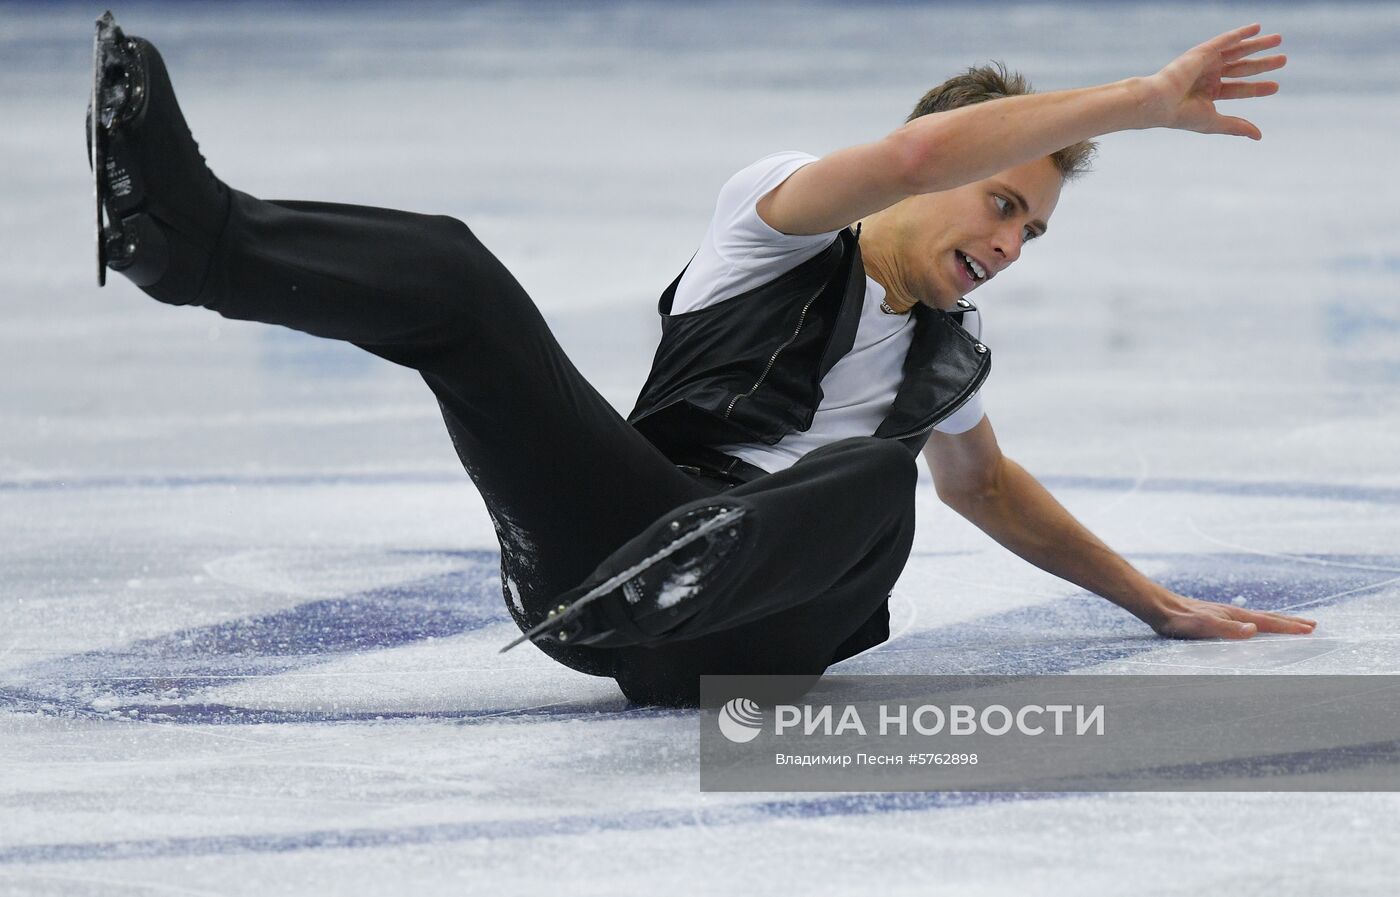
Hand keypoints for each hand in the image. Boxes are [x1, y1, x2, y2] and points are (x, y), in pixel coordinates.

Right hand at [1142, 23, 1285, 138]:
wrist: (1159, 103)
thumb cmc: (1181, 115)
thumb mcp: (1214, 121)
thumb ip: (1236, 126)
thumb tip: (1259, 136)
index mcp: (1209, 93)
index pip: (1239, 89)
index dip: (1258, 88)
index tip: (1276, 86)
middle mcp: (1208, 76)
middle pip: (1242, 68)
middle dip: (1263, 64)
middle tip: (1284, 59)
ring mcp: (1205, 63)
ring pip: (1237, 51)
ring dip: (1257, 45)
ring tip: (1279, 39)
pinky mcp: (1201, 52)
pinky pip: (1225, 40)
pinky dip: (1240, 34)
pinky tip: (1257, 28)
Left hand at [1148, 591, 1315, 639]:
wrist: (1160, 607)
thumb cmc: (1179, 620)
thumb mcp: (1202, 627)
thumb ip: (1228, 629)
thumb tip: (1254, 629)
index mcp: (1235, 616)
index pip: (1268, 622)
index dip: (1289, 627)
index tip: (1310, 630)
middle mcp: (1234, 613)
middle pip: (1268, 617)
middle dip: (1291, 622)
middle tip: (1313, 625)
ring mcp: (1226, 613)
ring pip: (1259, 617)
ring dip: (1278, 621)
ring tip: (1293, 623)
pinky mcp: (1217, 616)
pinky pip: (1247, 619)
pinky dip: (1260, 622)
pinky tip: (1256, 625)